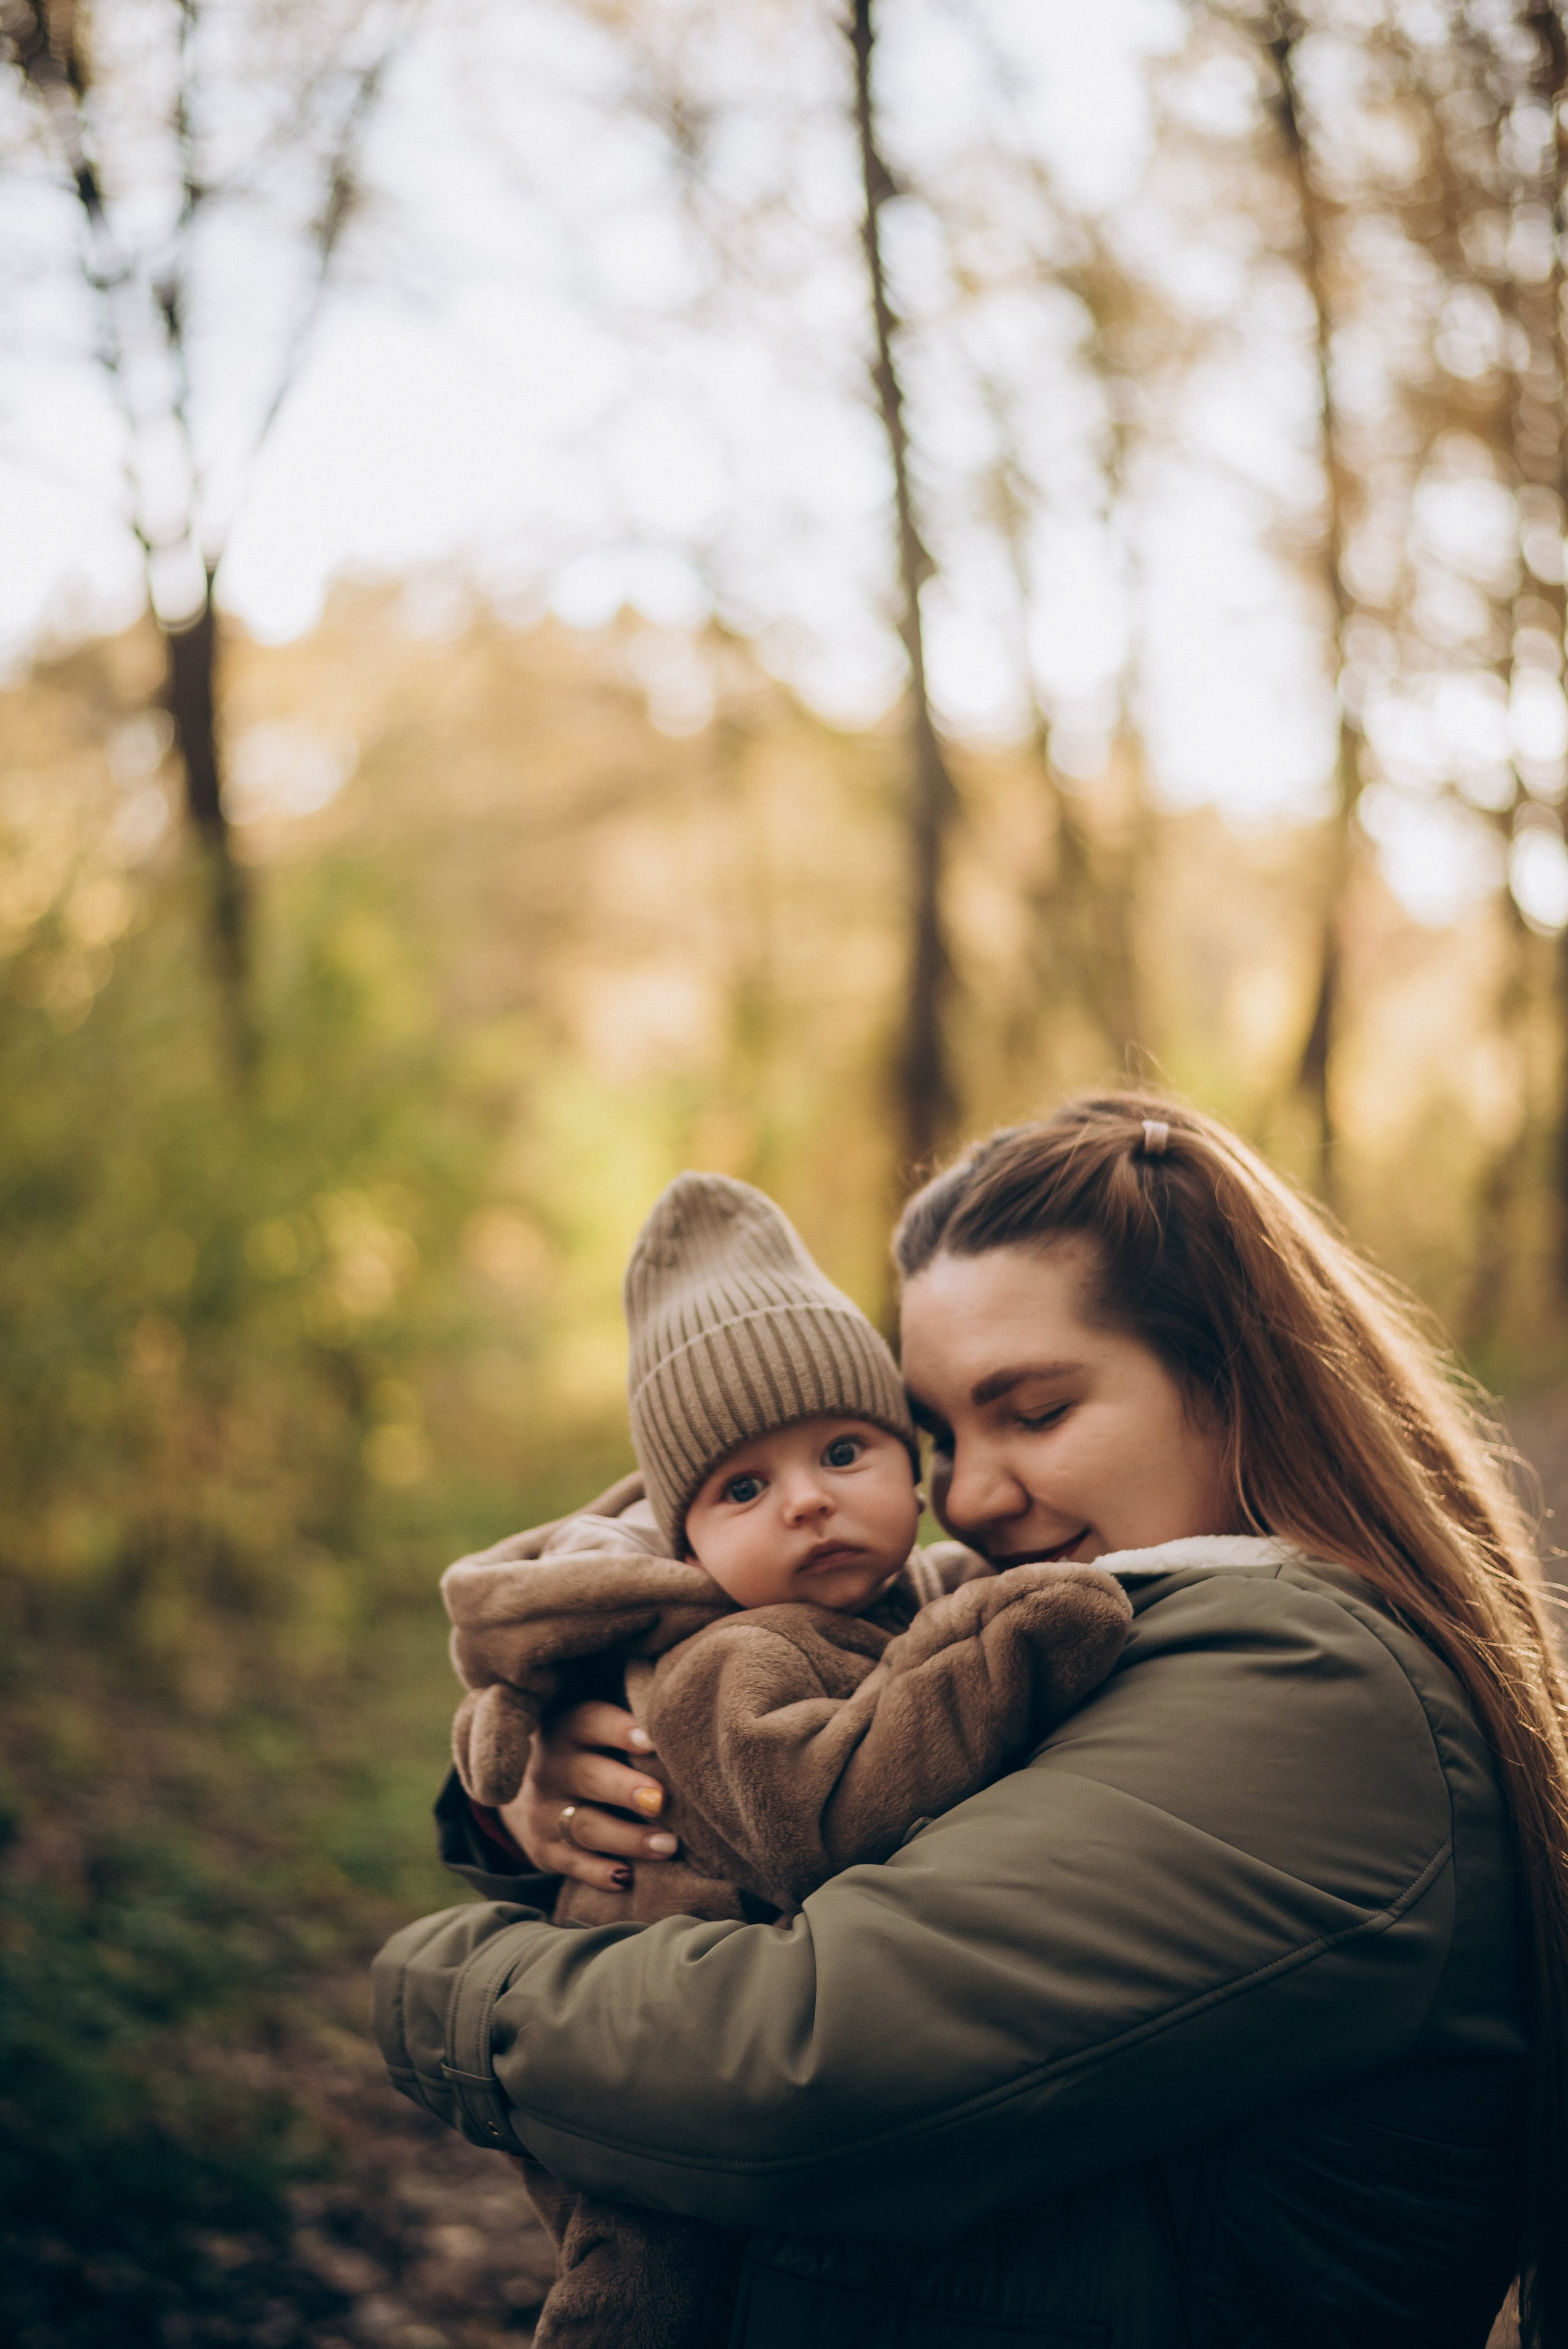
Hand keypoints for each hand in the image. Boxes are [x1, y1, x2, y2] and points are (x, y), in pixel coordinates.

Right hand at [498, 1700, 678, 1890]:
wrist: (531, 1793)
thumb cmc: (591, 1754)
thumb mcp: (598, 1733)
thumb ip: (635, 1731)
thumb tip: (686, 1736)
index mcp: (569, 1729)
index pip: (591, 1723)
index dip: (620, 1731)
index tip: (652, 1742)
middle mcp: (551, 1768)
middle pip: (589, 1777)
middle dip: (625, 1789)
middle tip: (661, 1800)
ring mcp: (543, 1812)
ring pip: (586, 1826)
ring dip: (628, 1838)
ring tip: (667, 1845)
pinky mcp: (544, 1850)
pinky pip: (573, 1864)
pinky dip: (598, 1873)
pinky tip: (626, 1877)